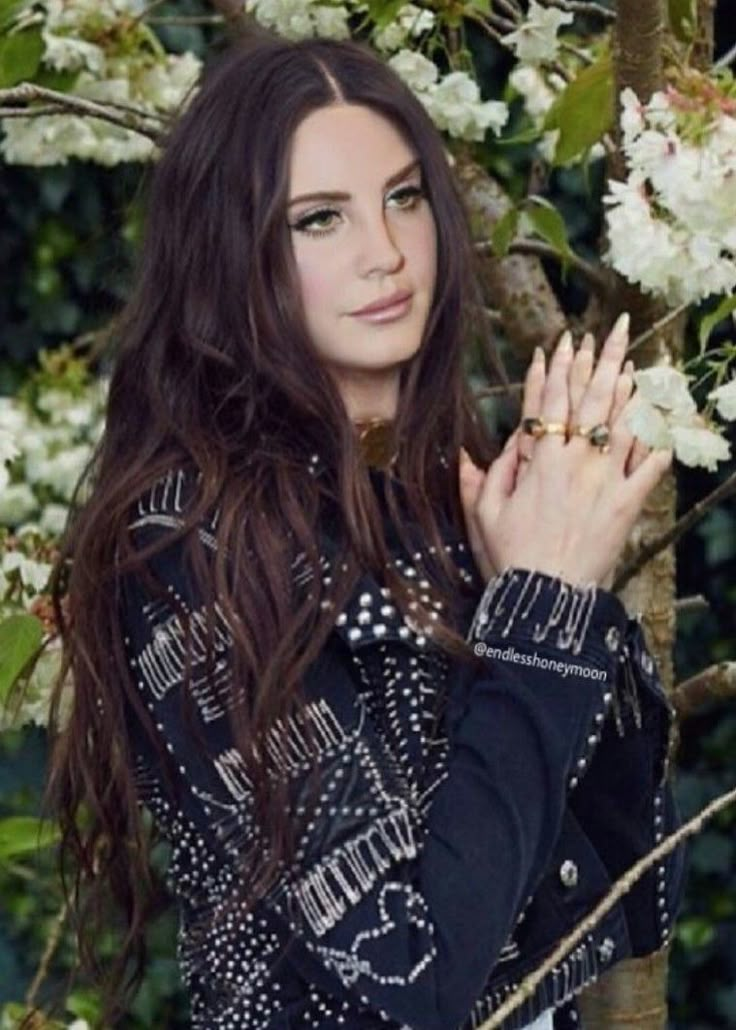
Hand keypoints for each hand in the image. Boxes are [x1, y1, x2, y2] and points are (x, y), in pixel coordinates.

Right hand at [459, 314, 672, 587]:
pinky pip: (650, 465)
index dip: (554, 370)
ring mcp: (605, 480)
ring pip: (622, 423)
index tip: (560, 343)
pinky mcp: (628, 503)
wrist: (547, 596)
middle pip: (591, 400)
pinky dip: (658, 440)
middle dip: (601, 360)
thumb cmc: (511, 557)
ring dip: (629, 389)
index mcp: (539, 461)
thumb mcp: (484, 516)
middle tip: (614, 329)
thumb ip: (483, 478)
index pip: (547, 403)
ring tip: (635, 361)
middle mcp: (575, 462)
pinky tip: (664, 418)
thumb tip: (470, 451)